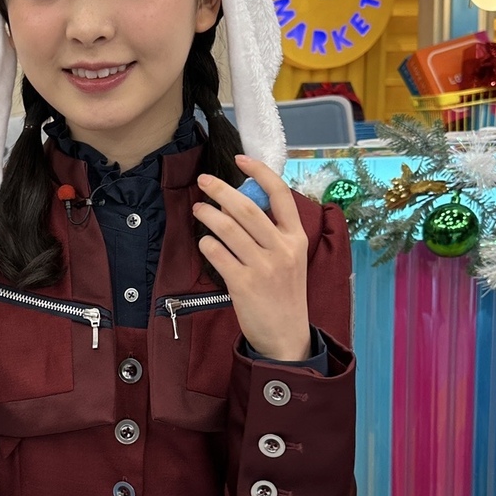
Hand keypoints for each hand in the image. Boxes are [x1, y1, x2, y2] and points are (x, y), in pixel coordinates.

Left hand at [193, 155, 310, 361]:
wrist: (287, 336)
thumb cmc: (284, 292)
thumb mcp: (290, 258)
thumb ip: (272, 231)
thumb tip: (238, 201)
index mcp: (297, 238)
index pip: (281, 195)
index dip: (260, 172)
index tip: (240, 159)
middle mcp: (283, 250)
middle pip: (247, 208)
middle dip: (221, 189)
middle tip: (204, 181)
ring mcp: (264, 268)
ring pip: (228, 228)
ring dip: (208, 214)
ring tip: (198, 209)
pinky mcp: (244, 285)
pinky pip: (218, 254)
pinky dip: (207, 244)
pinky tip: (204, 242)